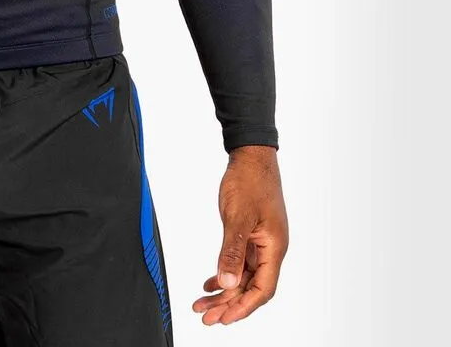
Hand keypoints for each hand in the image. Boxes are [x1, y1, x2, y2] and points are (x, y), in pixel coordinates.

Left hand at [192, 144, 287, 325]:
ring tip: (202, 304)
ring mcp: (261, 242)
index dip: (243, 307)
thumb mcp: (238, 216)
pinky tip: (209, 283)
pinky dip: (224, 273)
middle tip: (205, 317)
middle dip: (228, 304)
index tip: (223, 319)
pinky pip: (239, 262)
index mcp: (274, 248)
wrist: (251, 156)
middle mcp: (270, 249)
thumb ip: (232, 251)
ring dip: (224, 291)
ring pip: (243, 276)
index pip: (262, 289)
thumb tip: (228, 282)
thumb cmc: (250, 181)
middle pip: (251, 287)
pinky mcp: (251, 234)